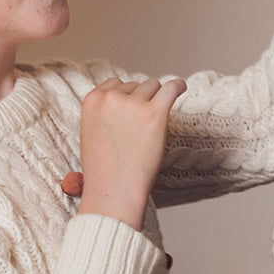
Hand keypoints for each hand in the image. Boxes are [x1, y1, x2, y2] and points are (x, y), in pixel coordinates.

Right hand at [78, 76, 187, 228]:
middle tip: (142, 125)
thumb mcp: (91, 132)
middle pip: (136, 85)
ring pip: (153, 86)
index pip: (114, 83)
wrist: (114, 190)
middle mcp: (111, 97)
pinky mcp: (155, 112)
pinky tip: (181, 88)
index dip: (125, 96)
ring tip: (155, 120)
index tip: (132, 108)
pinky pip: (172, 88)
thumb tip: (124, 99)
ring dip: (157, 99)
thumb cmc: (104, 169)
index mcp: (92, 100)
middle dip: (141, 100)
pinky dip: (178, 86)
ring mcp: (134, 104)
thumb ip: (103, 112)